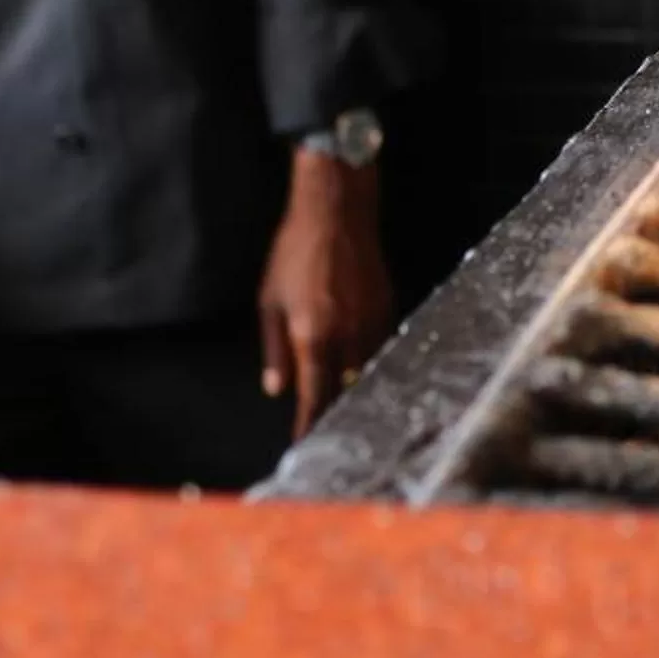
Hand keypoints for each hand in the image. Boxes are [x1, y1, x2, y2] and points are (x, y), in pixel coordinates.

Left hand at [257, 144, 392, 440]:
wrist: (336, 213)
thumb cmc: (294, 254)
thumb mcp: (269, 301)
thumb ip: (274, 349)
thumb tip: (278, 389)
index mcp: (312, 337)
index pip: (313, 395)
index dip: (309, 423)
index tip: (305, 444)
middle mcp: (347, 336)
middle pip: (344, 387)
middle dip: (333, 407)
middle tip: (325, 425)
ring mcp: (372, 322)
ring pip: (365, 368)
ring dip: (352, 384)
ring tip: (344, 399)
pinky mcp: (388, 307)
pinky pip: (379, 344)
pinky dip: (368, 357)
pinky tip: (360, 361)